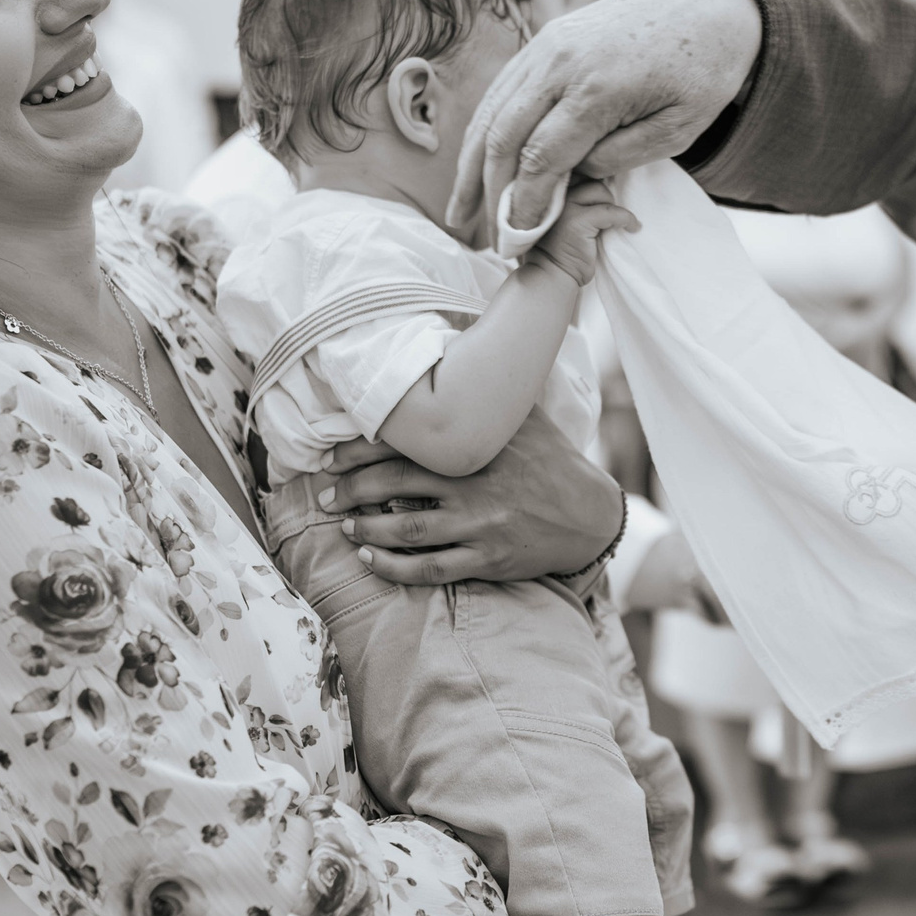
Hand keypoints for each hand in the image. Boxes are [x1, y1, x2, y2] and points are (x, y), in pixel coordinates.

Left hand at [306, 408, 623, 584]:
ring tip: (343, 524)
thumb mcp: (526, 416)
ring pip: (409, 530)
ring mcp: (481, 525)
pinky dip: (395, 567)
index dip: (361, 450)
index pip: (407, 443)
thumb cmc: (553, 460)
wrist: (590, 513)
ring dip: (367, 528)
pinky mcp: (488, 559)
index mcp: (478, 447)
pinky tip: (370, 558)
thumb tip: (457, 346)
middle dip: (352, 489)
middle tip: (325, 493)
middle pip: (396, 484)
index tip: (332, 457)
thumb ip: (489, 393)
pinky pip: (433, 569)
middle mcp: (475, 485)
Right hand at [450, 0, 762, 239]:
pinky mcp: (546, 38)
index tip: (516, 240)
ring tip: (461, 209)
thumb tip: (573, 173)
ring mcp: (548, 44)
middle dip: (487, 192)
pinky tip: (479, 162)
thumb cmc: (703, 72)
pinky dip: (486, 131)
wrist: (707, 5)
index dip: (524, 204)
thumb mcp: (679, 129)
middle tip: (480, 236)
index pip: (542, 158)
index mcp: (598, 88)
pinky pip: (503, 89)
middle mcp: (561, 62)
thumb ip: (622, 156)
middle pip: (504, 135)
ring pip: (493, 110)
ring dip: (472, 163)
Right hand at [525, 180, 640, 285]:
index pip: (576, 172)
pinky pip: (611, 212)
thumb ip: (574, 200)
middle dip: (604, 195)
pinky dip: (626, 218)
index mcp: (549, 192)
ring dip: (612, 205)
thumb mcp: (563, 217)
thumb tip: (604, 185)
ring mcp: (565, 207)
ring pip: (600, 191)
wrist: (551, 275)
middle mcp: (554, 195)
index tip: (606, 192)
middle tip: (609, 213)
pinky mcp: (578, 221)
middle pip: (590, 179)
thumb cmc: (559, 249)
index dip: (594, 179)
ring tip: (616, 221)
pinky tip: (632, 227)